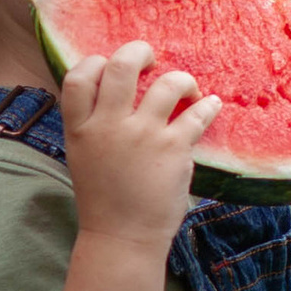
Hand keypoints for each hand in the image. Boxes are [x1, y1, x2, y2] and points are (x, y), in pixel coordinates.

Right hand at [59, 43, 223, 250]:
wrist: (122, 239)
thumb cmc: (104, 201)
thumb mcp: (84, 158)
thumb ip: (94, 126)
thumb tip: (114, 95)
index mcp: (81, 130)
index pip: (79, 77)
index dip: (95, 63)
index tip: (109, 66)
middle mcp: (109, 126)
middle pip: (121, 65)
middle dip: (139, 51)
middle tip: (151, 58)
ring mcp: (142, 135)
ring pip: (167, 83)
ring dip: (181, 80)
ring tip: (186, 89)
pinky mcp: (173, 148)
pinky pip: (197, 113)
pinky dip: (208, 107)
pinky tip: (211, 106)